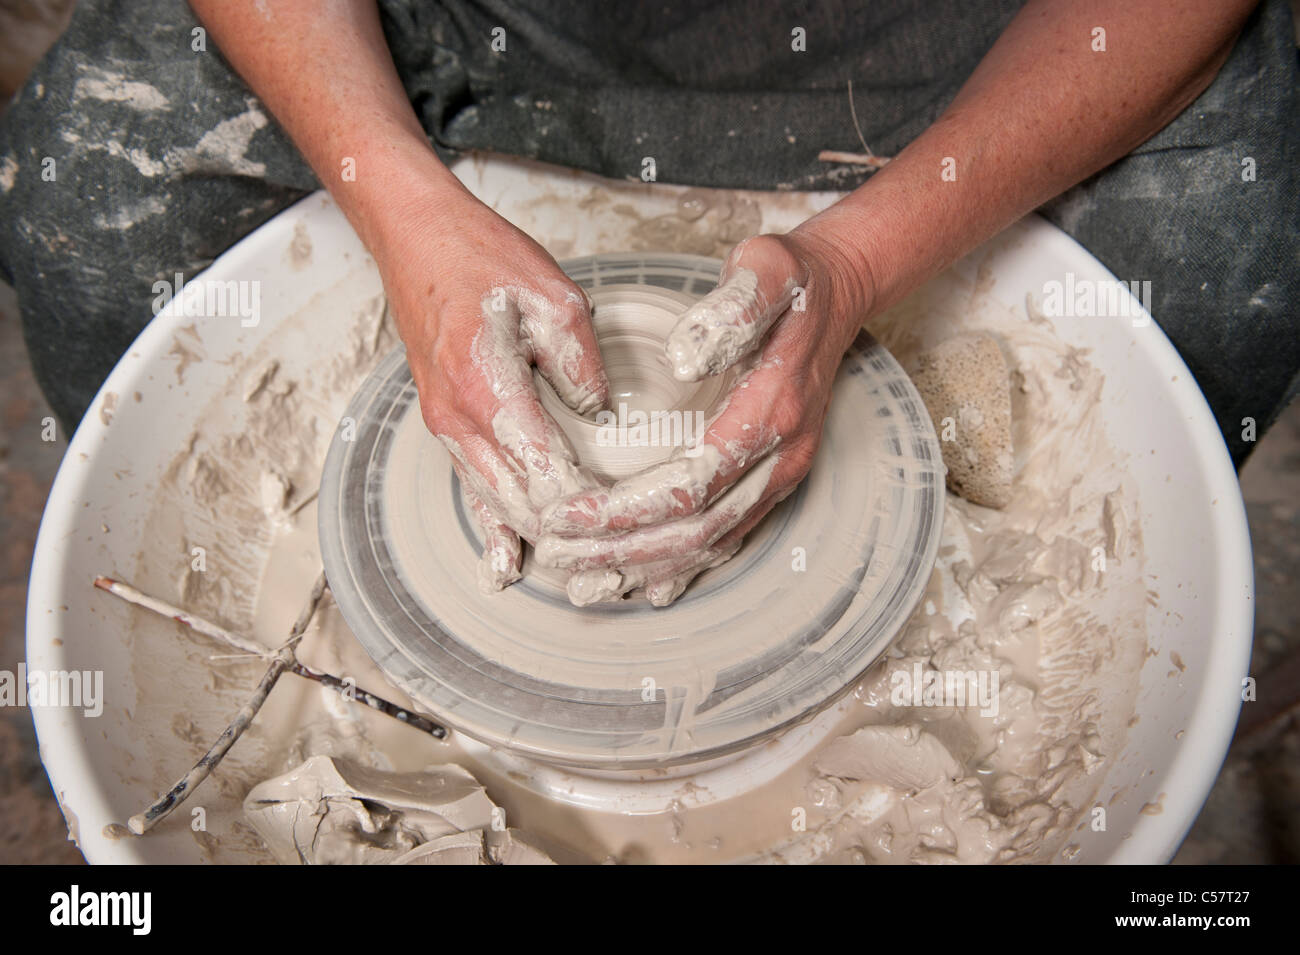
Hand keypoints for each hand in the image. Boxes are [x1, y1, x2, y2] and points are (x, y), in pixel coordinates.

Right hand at [378, 189, 610, 591]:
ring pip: (495, 504)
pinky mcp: (446, 424)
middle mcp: (459, 420)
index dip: (589, 508)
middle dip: (571, 536)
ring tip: (585, 572)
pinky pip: (472, 488)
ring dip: (539, 538)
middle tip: (622, 560)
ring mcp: (447, 426)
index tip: (629, 524)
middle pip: (520, 504)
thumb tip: (598, 412)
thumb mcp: (553, 294)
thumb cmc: (481, 258)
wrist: (415, 238)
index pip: (545, 474)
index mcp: (487, 388)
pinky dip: (495, 527)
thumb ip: (580, 361)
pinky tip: (507, 566)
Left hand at [533, 228, 872, 604]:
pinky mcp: (771, 479)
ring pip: (710, 545)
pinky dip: (682, 567)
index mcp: (771, 412)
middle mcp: (780, 457)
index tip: (567, 513)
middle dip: (621, 550)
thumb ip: (731, 310)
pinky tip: (642, 585)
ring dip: (644, 569)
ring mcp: (780, 475)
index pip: (690, 484)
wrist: (836, 292)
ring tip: (583, 583)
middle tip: (558, 553)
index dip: (625, 509)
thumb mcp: (764, 268)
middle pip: (695, 530)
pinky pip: (727, 537)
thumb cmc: (790, 280)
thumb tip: (684, 361)